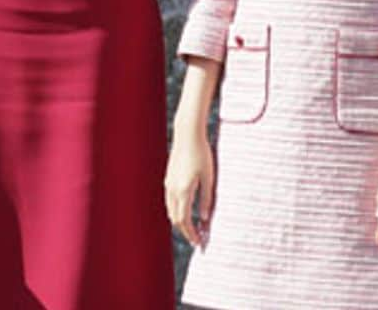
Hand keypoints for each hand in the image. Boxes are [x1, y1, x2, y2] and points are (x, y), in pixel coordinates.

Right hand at [164, 125, 214, 246]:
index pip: (185, 221)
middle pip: (175, 218)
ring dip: (180, 221)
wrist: (187, 134)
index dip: (191, 234)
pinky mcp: (168, 177)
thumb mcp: (208, 178)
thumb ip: (206, 200)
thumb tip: (205, 219)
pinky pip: (170, 200)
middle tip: (197, 239)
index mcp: (183, 191)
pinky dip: (177, 210)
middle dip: (185, 230)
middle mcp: (172, 189)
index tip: (199, 243)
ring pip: (171, 210)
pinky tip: (186, 210)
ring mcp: (168, 183)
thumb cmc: (202, 154)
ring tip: (192, 228)